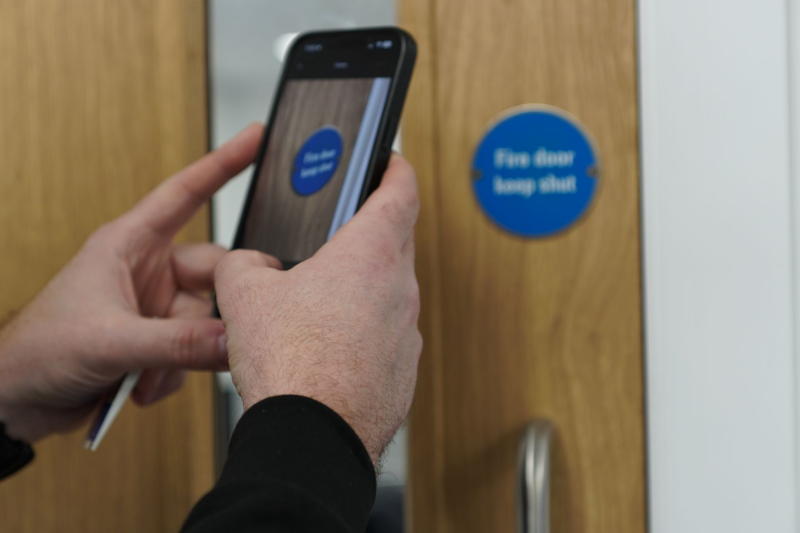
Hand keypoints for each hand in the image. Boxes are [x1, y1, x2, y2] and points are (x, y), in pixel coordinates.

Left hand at [0, 124, 263, 442]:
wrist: (15, 401)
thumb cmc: (37, 351)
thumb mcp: (110, 341)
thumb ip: (177, 343)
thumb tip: (232, 340)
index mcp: (129, 245)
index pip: (184, 194)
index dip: (222, 164)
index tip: (254, 138)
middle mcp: (147, 272)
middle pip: (213, 272)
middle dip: (212, 311)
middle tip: (221, 334)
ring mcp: (154, 308)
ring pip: (205, 322)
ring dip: (185, 355)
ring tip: (145, 372)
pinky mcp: (156, 342)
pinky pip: (194, 352)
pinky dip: (173, 374)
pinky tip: (139, 384)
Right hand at [215, 155, 421, 463]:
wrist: (314, 435)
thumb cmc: (291, 362)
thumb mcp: (244, 295)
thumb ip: (244, 264)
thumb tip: (248, 265)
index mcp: (370, 254)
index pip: (400, 192)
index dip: (396, 170)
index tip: (392, 162)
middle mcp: (399, 289)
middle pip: (394, 244)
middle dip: (368, 236)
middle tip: (337, 240)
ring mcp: (406, 332)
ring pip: (389, 295)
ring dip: (362, 292)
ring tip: (318, 307)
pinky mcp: (404, 370)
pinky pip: (386, 337)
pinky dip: (364, 334)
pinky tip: (328, 351)